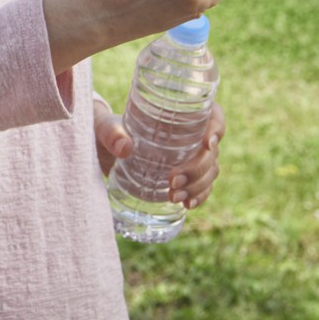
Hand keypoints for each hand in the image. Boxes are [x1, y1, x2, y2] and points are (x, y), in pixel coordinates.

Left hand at [93, 98, 224, 206]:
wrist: (101, 149)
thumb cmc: (106, 129)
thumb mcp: (104, 127)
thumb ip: (111, 134)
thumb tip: (125, 148)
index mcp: (177, 115)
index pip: (211, 114)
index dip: (217, 127)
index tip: (208, 144)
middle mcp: (190, 135)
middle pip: (210, 151)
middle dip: (197, 168)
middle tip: (172, 181)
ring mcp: (189, 157)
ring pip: (210, 171)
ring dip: (197, 186)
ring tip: (173, 196)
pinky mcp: (184, 176)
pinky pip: (203, 187)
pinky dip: (199, 196)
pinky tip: (188, 204)